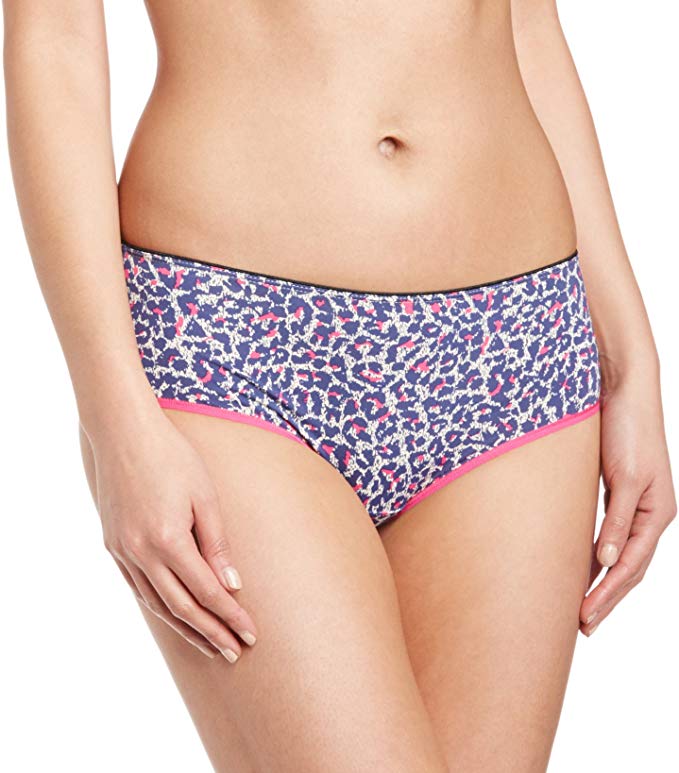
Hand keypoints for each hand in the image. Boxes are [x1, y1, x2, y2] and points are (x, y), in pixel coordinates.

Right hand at [85, 412, 257, 661]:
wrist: (123, 433)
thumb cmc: (172, 457)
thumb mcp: (205, 496)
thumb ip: (217, 544)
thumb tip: (231, 585)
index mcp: (169, 540)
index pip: (207, 592)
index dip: (230, 617)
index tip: (250, 634)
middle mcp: (141, 553)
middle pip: (181, 608)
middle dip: (211, 633)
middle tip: (235, 651)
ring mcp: (123, 552)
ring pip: (157, 604)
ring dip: (185, 628)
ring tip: (210, 645)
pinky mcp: (112, 546)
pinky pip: (138, 589)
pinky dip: (160, 607)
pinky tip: (176, 617)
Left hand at [580, 375, 675, 634]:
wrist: (624, 391)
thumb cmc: (628, 430)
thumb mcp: (625, 478)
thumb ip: (617, 520)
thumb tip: (607, 562)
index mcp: (658, 514)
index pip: (630, 566)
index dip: (607, 594)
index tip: (583, 617)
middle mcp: (651, 514)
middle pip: (628, 567)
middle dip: (606, 597)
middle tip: (581, 626)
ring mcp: (637, 504)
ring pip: (620, 554)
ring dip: (602, 581)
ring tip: (581, 607)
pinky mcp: (620, 492)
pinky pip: (610, 533)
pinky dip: (597, 554)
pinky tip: (583, 565)